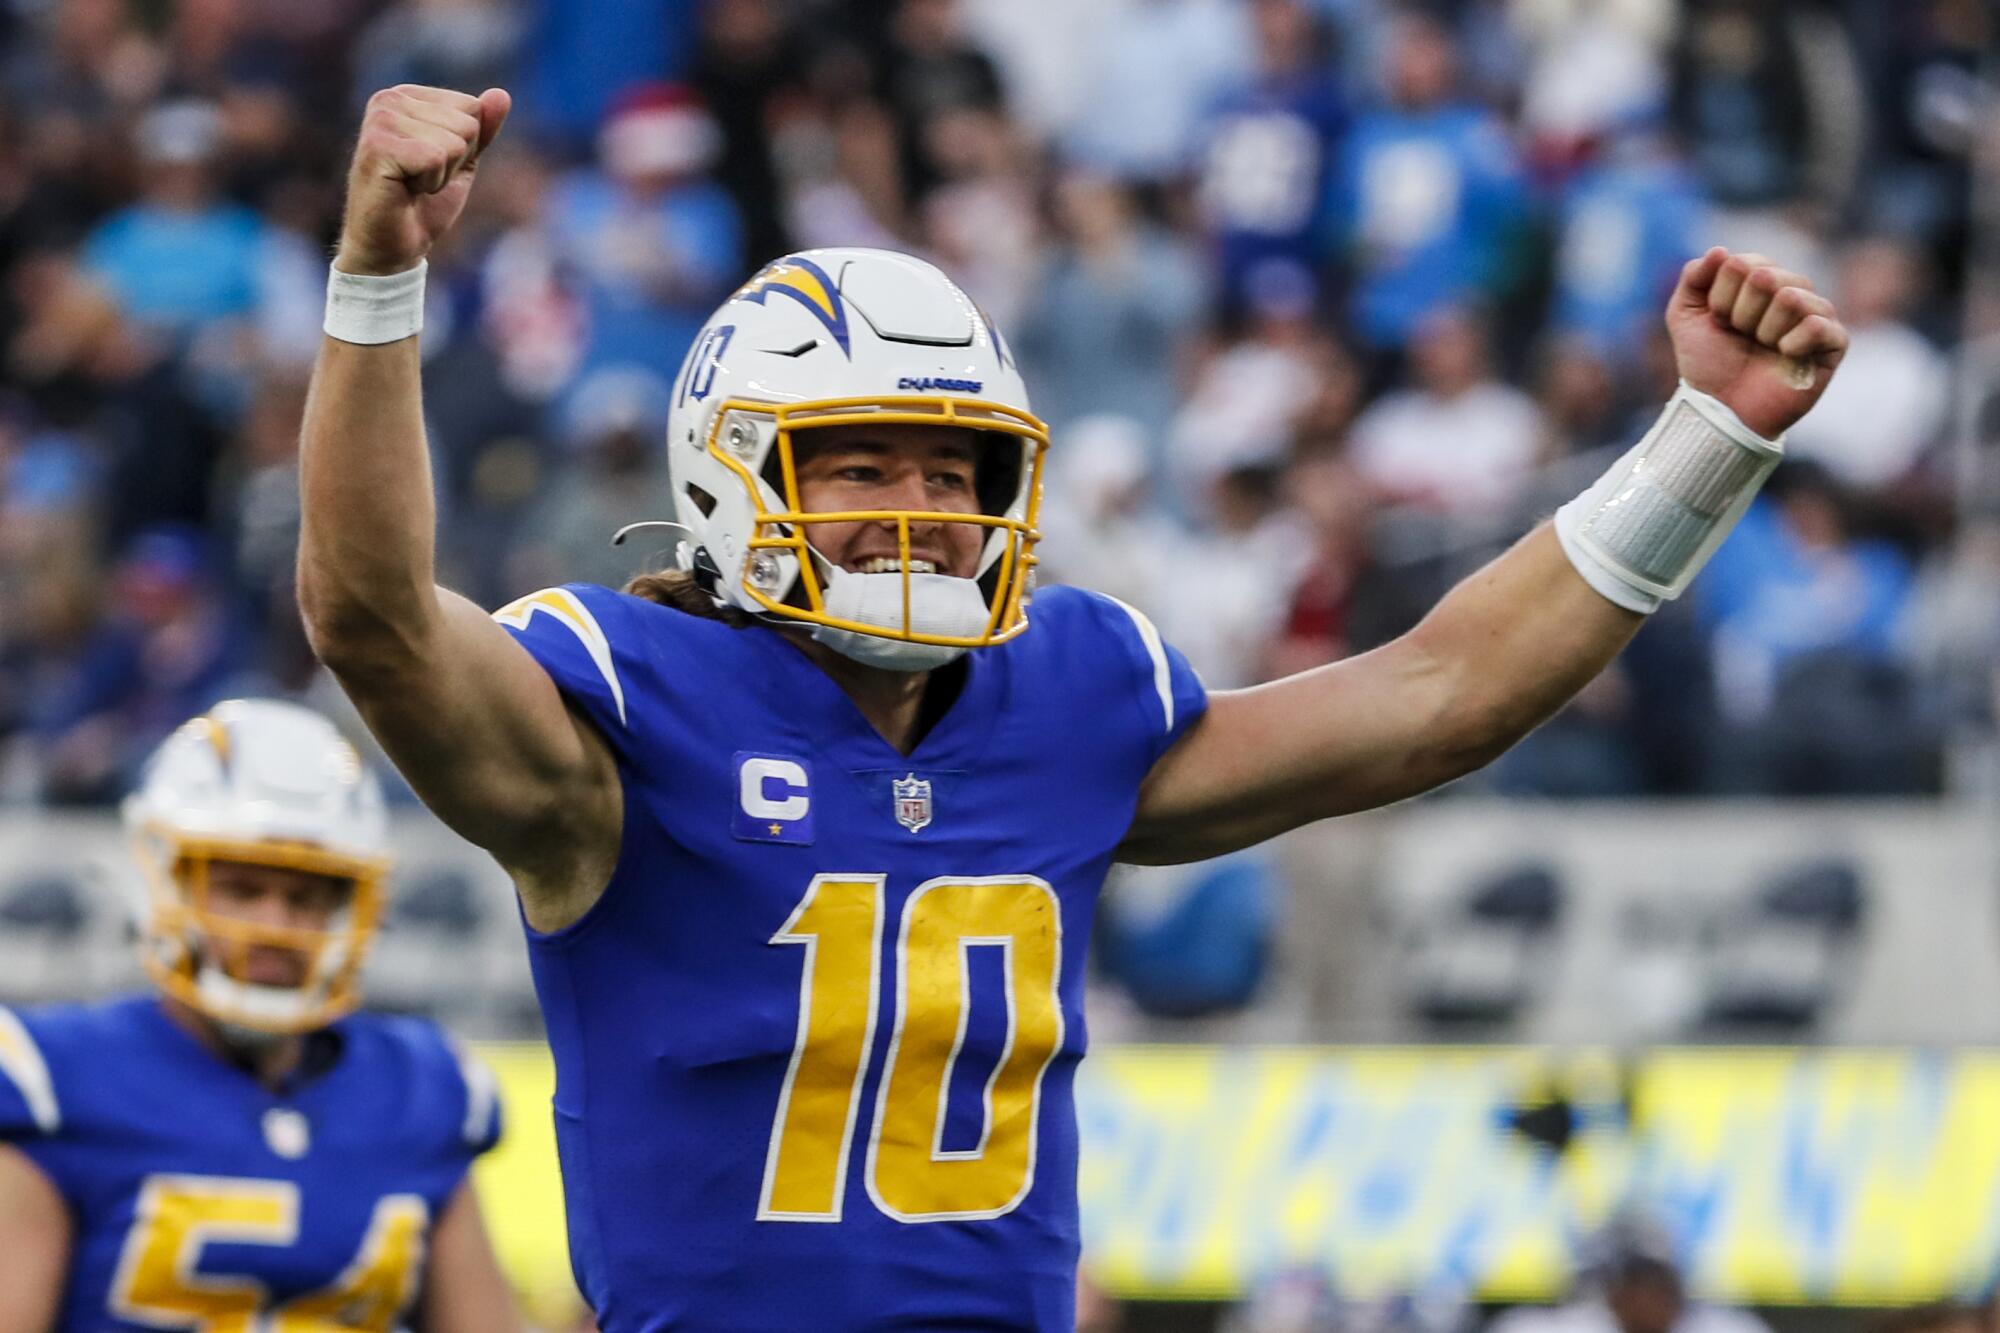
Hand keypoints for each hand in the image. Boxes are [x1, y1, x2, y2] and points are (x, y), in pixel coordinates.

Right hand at [336, 84, 510, 276]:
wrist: (394, 245)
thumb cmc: (424, 203)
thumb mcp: (463, 161)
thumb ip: (482, 128)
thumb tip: (501, 94)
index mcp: (407, 96)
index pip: (473, 107)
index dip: (465, 148)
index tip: (433, 165)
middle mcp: (389, 99)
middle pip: (467, 124)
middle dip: (455, 162)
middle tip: (422, 179)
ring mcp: (380, 119)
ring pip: (454, 142)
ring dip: (442, 174)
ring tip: (413, 184)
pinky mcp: (377, 145)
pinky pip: (435, 157)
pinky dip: (431, 182)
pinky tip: (406, 189)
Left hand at [1666, 247, 1848, 439]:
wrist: (1722, 411)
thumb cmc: (1707, 365)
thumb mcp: (1684, 317)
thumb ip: (1693, 277)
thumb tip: (1721, 251)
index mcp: (1760, 281)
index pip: (1743, 262)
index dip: (1721, 297)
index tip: (1719, 322)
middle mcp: (1791, 291)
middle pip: (1766, 276)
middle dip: (1741, 312)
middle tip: (1741, 337)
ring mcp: (1816, 315)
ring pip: (1791, 296)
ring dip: (1764, 329)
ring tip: (1762, 348)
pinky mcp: (1834, 343)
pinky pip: (1819, 324)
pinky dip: (1792, 342)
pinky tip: (1785, 355)